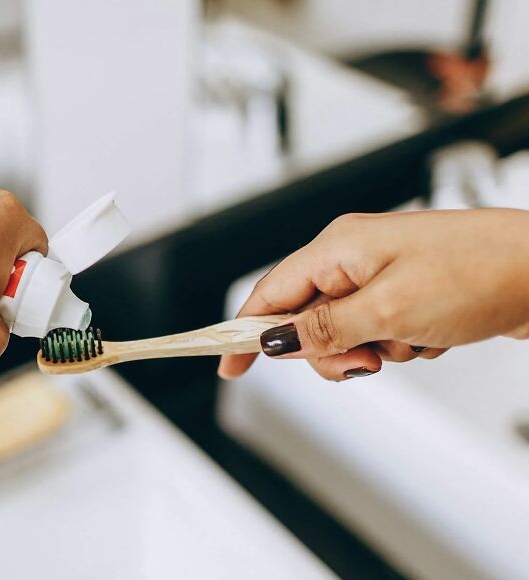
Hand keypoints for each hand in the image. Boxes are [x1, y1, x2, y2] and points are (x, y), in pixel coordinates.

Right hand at [218, 209, 528, 380]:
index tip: (227, 367)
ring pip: (344, 333)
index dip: (242, 332)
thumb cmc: (477, 272)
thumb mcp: (387, 310)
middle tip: (367, 360)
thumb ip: (323, 329)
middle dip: (331, 351)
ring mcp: (380, 274)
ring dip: (373, 350)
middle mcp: (352, 257)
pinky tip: (430, 336)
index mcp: (337, 247)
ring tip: (411, 340)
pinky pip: (378, 333)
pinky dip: (399, 345)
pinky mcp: (406, 291)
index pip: (268, 293)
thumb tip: (273, 341)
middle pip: (305, 321)